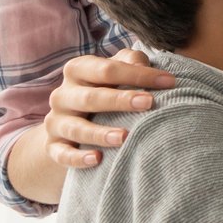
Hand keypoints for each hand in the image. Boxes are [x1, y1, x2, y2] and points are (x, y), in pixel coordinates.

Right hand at [41, 49, 176, 169]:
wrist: (73, 117)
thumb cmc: (106, 87)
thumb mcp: (117, 68)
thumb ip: (132, 62)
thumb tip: (147, 67)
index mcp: (78, 69)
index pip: (107, 70)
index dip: (138, 74)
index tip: (169, 82)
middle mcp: (63, 94)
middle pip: (91, 97)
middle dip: (120, 100)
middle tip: (149, 103)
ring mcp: (55, 121)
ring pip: (76, 128)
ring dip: (100, 133)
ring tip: (124, 137)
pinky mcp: (52, 145)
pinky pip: (61, 154)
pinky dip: (77, 158)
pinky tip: (97, 159)